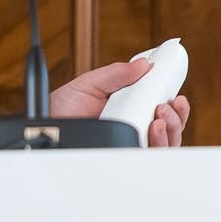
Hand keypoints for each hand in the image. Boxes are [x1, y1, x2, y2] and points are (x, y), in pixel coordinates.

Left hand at [51, 58, 191, 146]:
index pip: (159, 104)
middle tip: (169, 102)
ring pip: (168, 141)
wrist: (44, 131)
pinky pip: (153, 155)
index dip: (173, 98)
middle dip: (177, 113)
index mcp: (128, 106)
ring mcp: (130, 144)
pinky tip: (154, 129)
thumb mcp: (88, 85)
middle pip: (169, 124)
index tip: (176, 89)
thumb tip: (143, 64)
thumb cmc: (61, 110)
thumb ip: (115, 74)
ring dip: (172, 127)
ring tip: (160, 115)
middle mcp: (133, 127)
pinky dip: (161, 142)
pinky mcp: (126, 157)